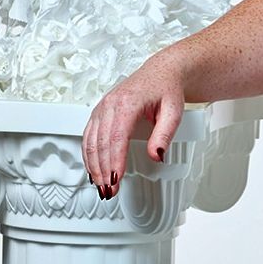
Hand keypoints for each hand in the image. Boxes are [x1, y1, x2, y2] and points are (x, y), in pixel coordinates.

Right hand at [81, 56, 186, 197]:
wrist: (162, 72)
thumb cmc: (167, 89)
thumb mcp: (174, 112)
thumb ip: (165, 135)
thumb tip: (156, 156)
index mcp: (127, 103)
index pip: (117, 137)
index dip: (114, 161)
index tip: (115, 179)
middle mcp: (109, 104)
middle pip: (100, 143)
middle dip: (103, 170)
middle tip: (109, 191)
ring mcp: (102, 107)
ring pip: (90, 141)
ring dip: (93, 166)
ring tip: (101, 187)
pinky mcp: (99, 112)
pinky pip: (88, 136)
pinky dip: (88, 155)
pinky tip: (92, 171)